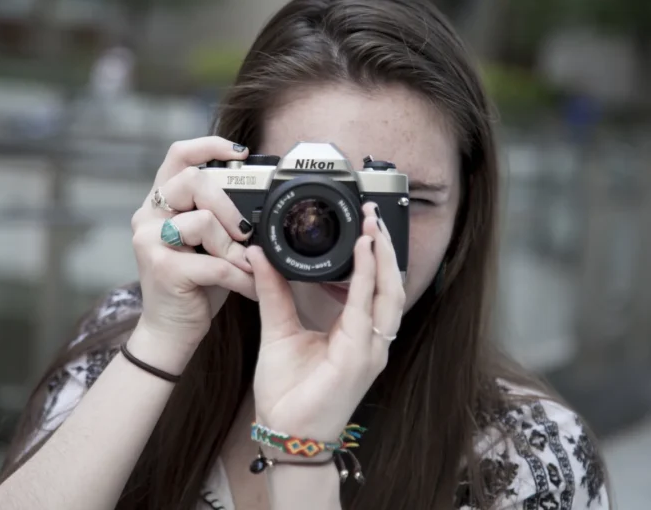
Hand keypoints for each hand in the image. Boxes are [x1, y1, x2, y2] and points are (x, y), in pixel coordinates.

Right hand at [128, 136, 256, 370]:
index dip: (209, 145)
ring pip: (204, 221)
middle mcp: (148, 215)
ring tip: (245, 266)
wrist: (172, 330)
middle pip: (193, 180)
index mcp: (161, 203)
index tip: (242, 152)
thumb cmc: (195, 284)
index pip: (179, 155)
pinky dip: (240, 277)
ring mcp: (149, 240)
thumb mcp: (210, 243)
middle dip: (229, 206)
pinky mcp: (162, 268)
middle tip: (246, 232)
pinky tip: (250, 288)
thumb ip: (223, 217)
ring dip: (234, 247)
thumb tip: (263, 200)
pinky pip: (214, 264)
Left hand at [249, 203, 404, 440]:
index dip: (374, 256)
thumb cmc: (288, 393)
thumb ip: (274, 292)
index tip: (366, 225)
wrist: (284, 434)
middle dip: (385, 249)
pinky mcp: (361, 358)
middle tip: (373, 215)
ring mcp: (371, 351)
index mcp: (356, 336)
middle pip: (390, 286)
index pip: (374, 288)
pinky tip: (364, 253)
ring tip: (373, 226)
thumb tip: (260, 256)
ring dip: (384, 258)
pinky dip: (368, 279)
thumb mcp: (278, 330)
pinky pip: (368, 310)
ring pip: (389, 294)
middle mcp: (371, 342)